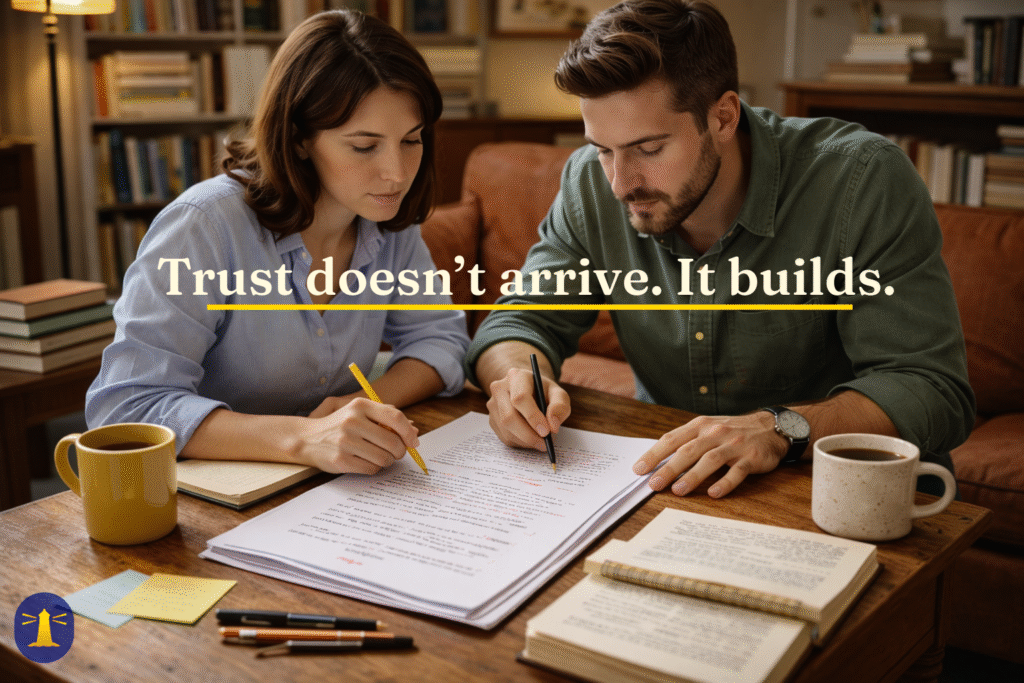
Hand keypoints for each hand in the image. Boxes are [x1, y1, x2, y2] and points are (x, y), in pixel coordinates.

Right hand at [296, 397, 417, 474]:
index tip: (413, 442)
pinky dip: (373, 468)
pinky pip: (371, 469)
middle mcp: (352, 421)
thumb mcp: (359, 413)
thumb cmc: (340, 426)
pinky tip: (364, 462)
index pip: (395, 417)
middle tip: (395, 453)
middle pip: (393, 442)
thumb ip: (385, 417)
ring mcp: (345, 441)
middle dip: (399, 451)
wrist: (307, 439)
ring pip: (384, 458)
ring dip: (386, 461)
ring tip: (378, 457)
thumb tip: (414, 432)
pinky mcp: (341, 460)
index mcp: (360, 406)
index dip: (408, 432)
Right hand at [486, 368, 570, 450]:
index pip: (520, 398)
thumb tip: (552, 425)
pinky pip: (505, 437)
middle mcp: (500, 389)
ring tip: (541, 440)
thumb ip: (560, 406)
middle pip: (509, 417)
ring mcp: (493, 405)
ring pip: (506, 430)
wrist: (528, 390)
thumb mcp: (558, 394)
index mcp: (517, 376)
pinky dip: (521, 442)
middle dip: (528, 435)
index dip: (533, 417)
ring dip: (526, 441)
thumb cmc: (544, 392)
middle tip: (545, 443)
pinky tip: (531, 437)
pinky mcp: (492, 419)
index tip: (546, 431)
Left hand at [633, 412, 788, 497]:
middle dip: (669, 468)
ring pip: (710, 460)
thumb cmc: (731, 431)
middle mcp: (715, 433)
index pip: (671, 439)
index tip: (638, 469)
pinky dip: (725, 483)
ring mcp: (734, 445)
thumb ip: (686, 442)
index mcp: (700, 426)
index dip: (654, 454)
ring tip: (678, 491)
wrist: (770, 427)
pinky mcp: (751, 458)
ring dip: (693, 476)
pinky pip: (737, 472)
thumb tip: (657, 462)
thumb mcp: (707, 429)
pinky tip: (713, 494)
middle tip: (654, 484)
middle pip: (688, 451)